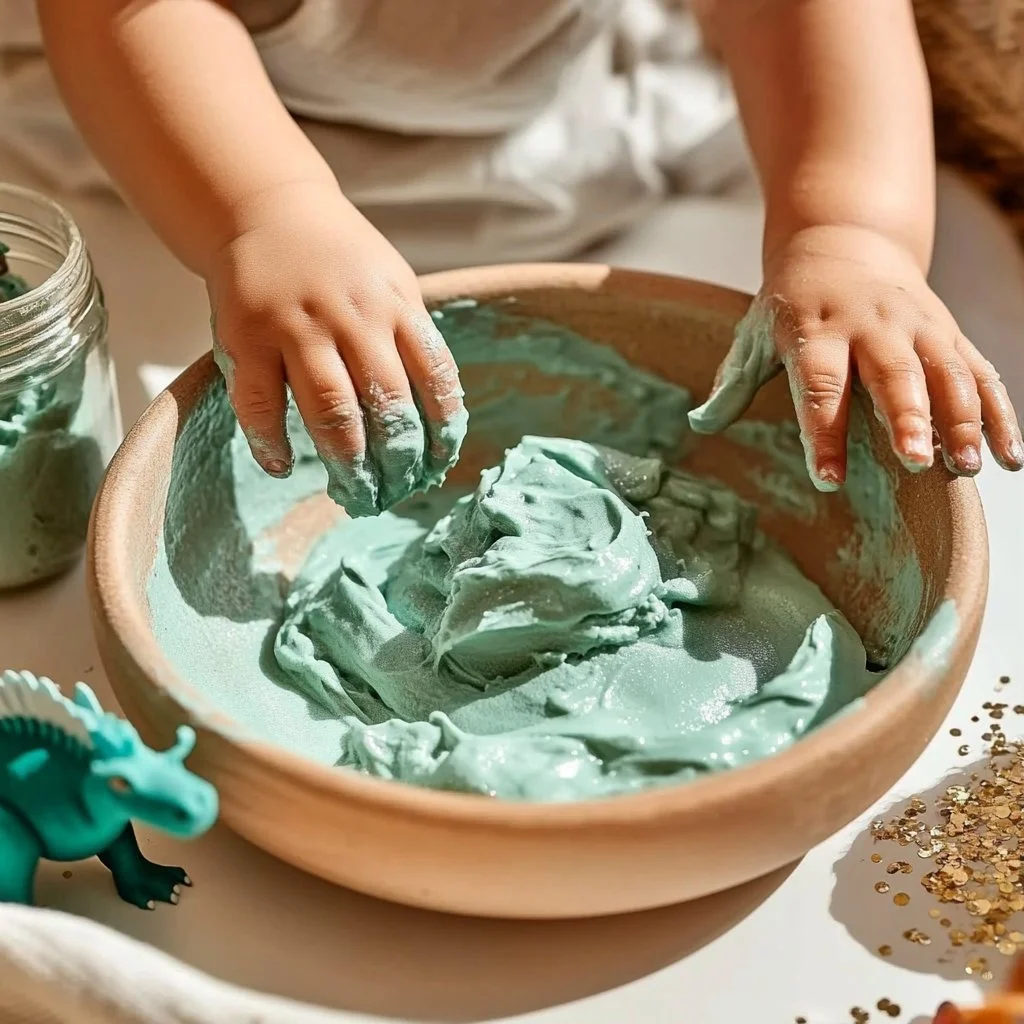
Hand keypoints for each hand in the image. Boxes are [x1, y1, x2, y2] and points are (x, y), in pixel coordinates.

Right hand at [207, 180, 465, 515]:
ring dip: (347, 461)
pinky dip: (271, 441)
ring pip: (331, 409)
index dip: (443, 427)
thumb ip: (410, 339)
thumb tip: (436, 419)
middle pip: (386, 403)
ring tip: (355, 493)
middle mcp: (352, 317)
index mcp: (396, 305)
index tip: (440, 462)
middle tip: (397, 491)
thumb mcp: (391, 282)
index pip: (435, 376)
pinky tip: (283, 465)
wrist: (266, 208)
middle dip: (397, 458)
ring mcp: (297, 327)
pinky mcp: (247, 337)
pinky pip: (260, 403)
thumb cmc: (339, 258)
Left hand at [688, 225, 1023, 488]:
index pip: (819, 385)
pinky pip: (980, 374)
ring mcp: (916, 327)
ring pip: (946, 373)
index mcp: (815, 328)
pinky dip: (999, 414)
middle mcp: (871, 325)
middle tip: (915, 461)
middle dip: (907, 417)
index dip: (824, 432)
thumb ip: (733, 381)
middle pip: (892, 373)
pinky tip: (1010, 456)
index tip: (828, 478)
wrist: (845, 242)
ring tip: (968, 467)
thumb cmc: (792, 302)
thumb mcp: (755, 333)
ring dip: (961, 419)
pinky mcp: (948, 334)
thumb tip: (698, 424)